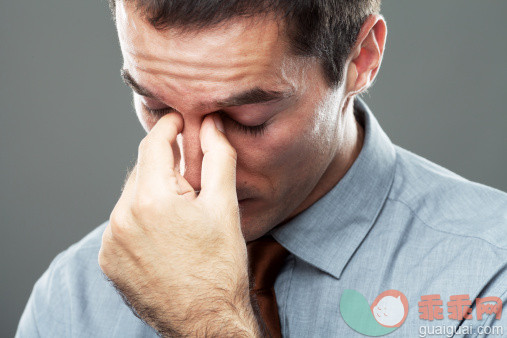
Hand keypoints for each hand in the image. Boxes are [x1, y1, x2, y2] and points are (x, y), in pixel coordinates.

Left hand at [98, 113, 261, 336]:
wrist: (206, 321)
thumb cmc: (220, 266)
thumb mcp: (225, 206)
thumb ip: (217, 157)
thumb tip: (211, 124)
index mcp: (151, 200)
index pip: (153, 144)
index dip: (168, 126)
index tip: (178, 120)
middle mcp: (121, 218)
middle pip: (142, 171)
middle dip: (165, 166)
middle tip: (191, 179)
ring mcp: (111, 242)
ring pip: (131, 197)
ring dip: (152, 193)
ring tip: (181, 214)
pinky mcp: (108, 260)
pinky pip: (121, 223)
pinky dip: (139, 218)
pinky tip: (164, 233)